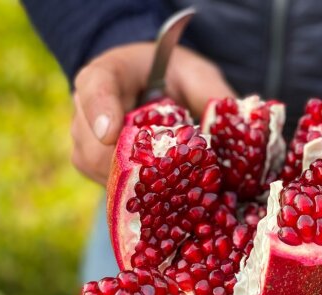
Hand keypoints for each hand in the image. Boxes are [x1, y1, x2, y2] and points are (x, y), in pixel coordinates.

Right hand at [70, 43, 234, 183]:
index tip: (112, 133)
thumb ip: (211, 94)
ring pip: (97, 170)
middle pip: (92, 144)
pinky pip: (105, 184)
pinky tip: (159, 193)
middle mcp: (86, 108)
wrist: (155, 86)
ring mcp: (86, 140)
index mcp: (107, 74)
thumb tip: (235, 128)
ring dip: (131, 180)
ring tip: (167, 183)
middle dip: (127, 163)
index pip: (94, 88)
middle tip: (165, 171)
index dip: (100, 111)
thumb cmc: (174, 77)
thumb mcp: (196, 75)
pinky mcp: (93, 165)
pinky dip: (131, 191)